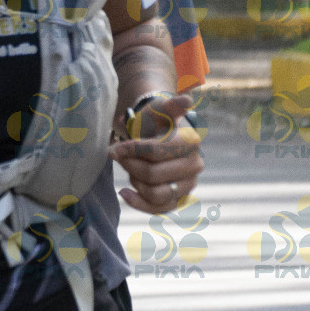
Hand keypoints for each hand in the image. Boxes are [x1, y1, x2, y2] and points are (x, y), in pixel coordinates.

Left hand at [111, 91, 202, 213]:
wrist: (159, 134)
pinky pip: (158, 209)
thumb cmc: (156, 121)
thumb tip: (186, 101)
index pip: (156, 151)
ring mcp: (189, 184)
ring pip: (156, 194)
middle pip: (152, 174)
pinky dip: (138, 203)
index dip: (132, 150)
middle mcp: (195, 164)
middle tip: (119, 157)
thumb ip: (170, 105)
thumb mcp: (160, 109)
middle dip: (130, 166)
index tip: (115, 148)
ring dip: (136, 182)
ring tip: (130, 170)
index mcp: (191, 141)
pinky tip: (124, 192)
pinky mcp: (180, 198)